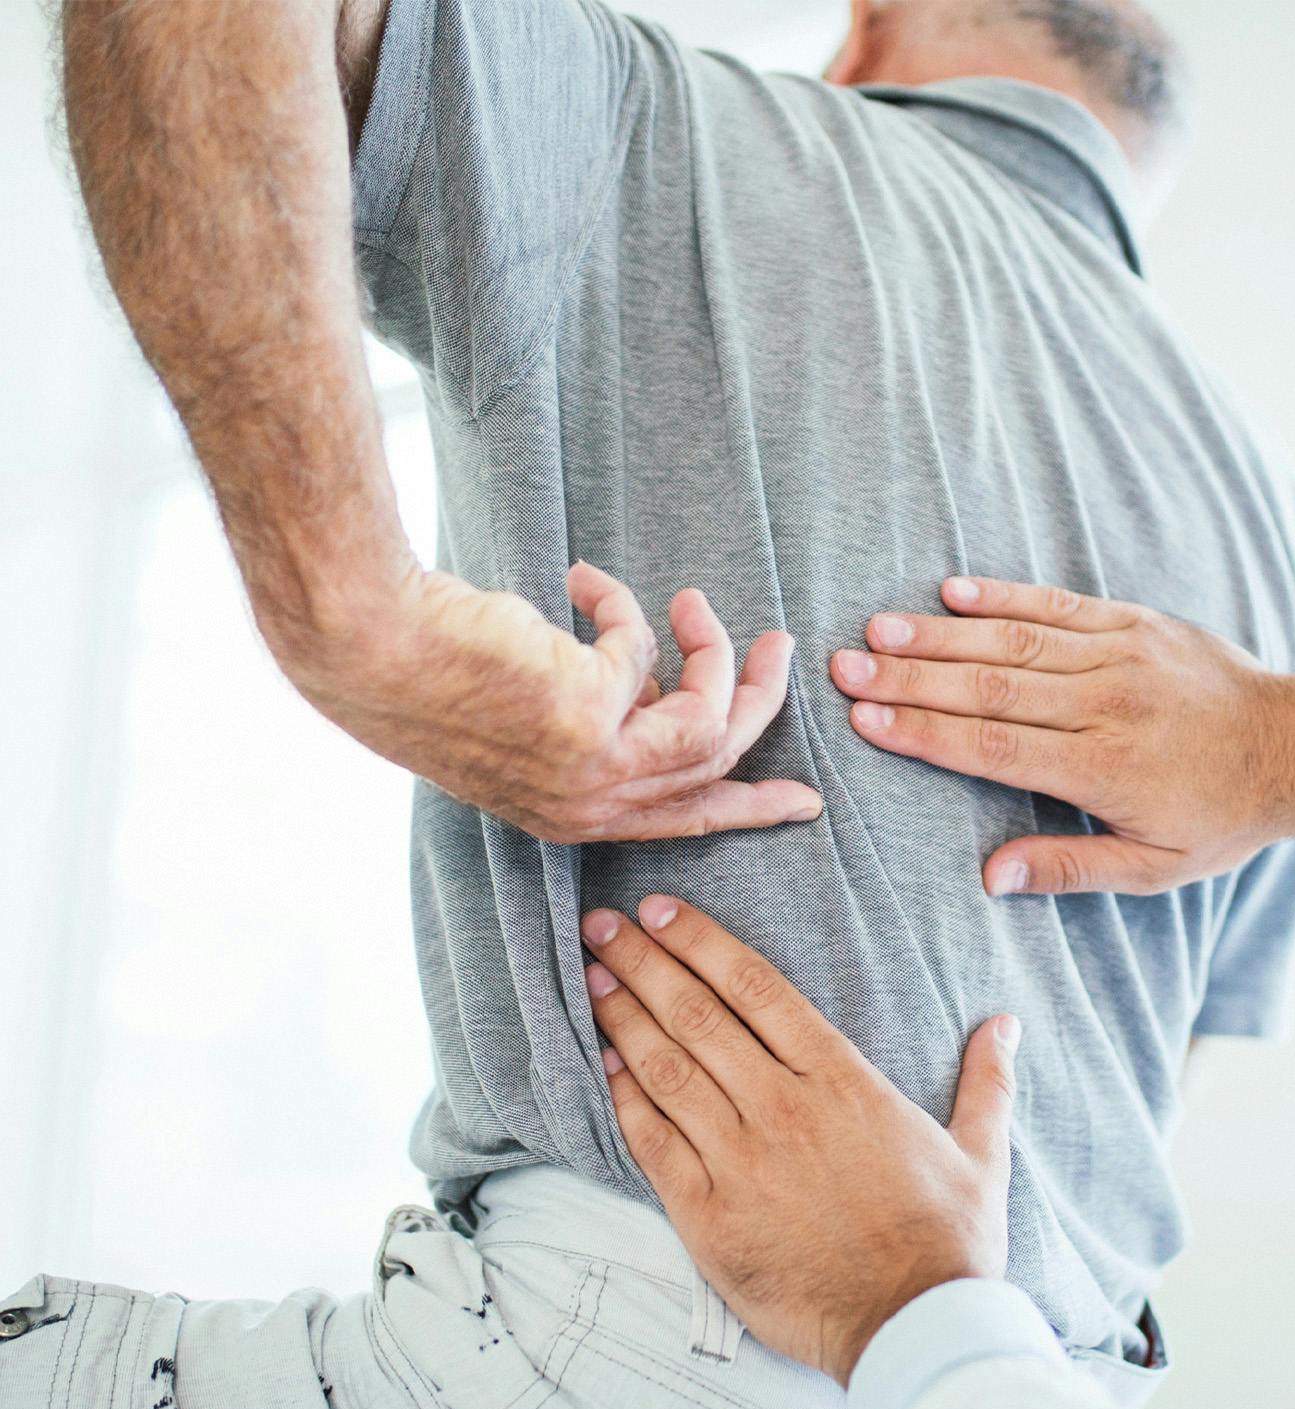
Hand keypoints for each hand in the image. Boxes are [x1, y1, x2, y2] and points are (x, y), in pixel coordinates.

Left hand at [292, 562, 821, 842]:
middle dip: (761, 701)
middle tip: (780, 648)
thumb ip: (602, 721)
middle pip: (717, 764)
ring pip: (708, 718)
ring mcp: (595, 766)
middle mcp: (591, 805)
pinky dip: (621, 606)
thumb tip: (656, 685)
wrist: (372, 648)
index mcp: (575, 817)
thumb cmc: (435, 675)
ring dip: (715, 650)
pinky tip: (580, 581)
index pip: (686, 822)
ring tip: (693, 601)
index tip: (803, 801)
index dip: (750, 808)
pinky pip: (645, 648)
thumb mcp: (533, 721)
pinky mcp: (594, 712)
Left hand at [580, 896, 1019, 1385]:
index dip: (702, 942)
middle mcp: (783, 1107)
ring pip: (667, 1069)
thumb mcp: (981, 1152)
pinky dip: (623, 1097)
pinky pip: (652, 1142)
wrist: (912, 1327)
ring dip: (623, 1018)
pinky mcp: (707, 1216)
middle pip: (698, 1016)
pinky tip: (601, 1063)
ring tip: (591, 977)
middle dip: (643, 963)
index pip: (757, 989)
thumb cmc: (948, 1242)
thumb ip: (986, 1081)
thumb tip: (1005, 1023)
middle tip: (602, 925)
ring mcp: (740, 1160)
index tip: (661, 911)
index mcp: (842, 1081)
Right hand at [827, 577, 1294, 894]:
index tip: (866, 720)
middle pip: (989, 686)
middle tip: (844, 668)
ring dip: (939, 634)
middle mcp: (1104, 703)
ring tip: (877, 629)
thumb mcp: (1153, 867)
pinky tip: (951, 590)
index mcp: (1102, 768)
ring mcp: (1119, 655)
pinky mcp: (1135, 623)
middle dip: (910, 677)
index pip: (993, 747)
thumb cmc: (1221, 816)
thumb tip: (989, 877)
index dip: (925, 732)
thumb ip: (1068, 870)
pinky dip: (1003, 595)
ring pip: (1013, 639)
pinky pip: (1058, 603)